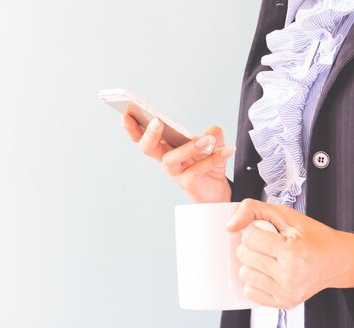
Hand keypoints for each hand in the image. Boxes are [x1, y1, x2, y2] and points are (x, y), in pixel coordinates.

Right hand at [121, 113, 235, 202]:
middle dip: (149, 134)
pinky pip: (197, 170)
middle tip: (157, 122)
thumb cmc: (208, 165)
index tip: (126, 111)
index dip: (132, 126)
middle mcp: (166, 160)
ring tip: (207, 140)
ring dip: (188, 147)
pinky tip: (227, 150)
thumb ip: (213, 133)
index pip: (143, 136)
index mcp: (166, 147)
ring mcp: (175, 173)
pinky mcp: (187, 184)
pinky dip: (213, 159)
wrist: (218, 191)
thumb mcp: (213, 143)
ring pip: (171, 159)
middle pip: (148, 148)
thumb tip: (211, 132)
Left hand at [225, 198, 353, 308]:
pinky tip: (269, 273)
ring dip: (252, 264)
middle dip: (252, 247)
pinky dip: (255, 281)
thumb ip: (253, 210)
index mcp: (292, 251)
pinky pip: (250, 292)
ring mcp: (287, 292)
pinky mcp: (284, 303)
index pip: (249, 238)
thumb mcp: (285, 214)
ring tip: (269, 259)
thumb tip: (229, 227)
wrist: (337, 261)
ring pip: (245, 275)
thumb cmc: (313, 237)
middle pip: (245, 256)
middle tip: (269, 246)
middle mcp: (290, 275)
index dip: (254, 231)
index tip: (267, 233)